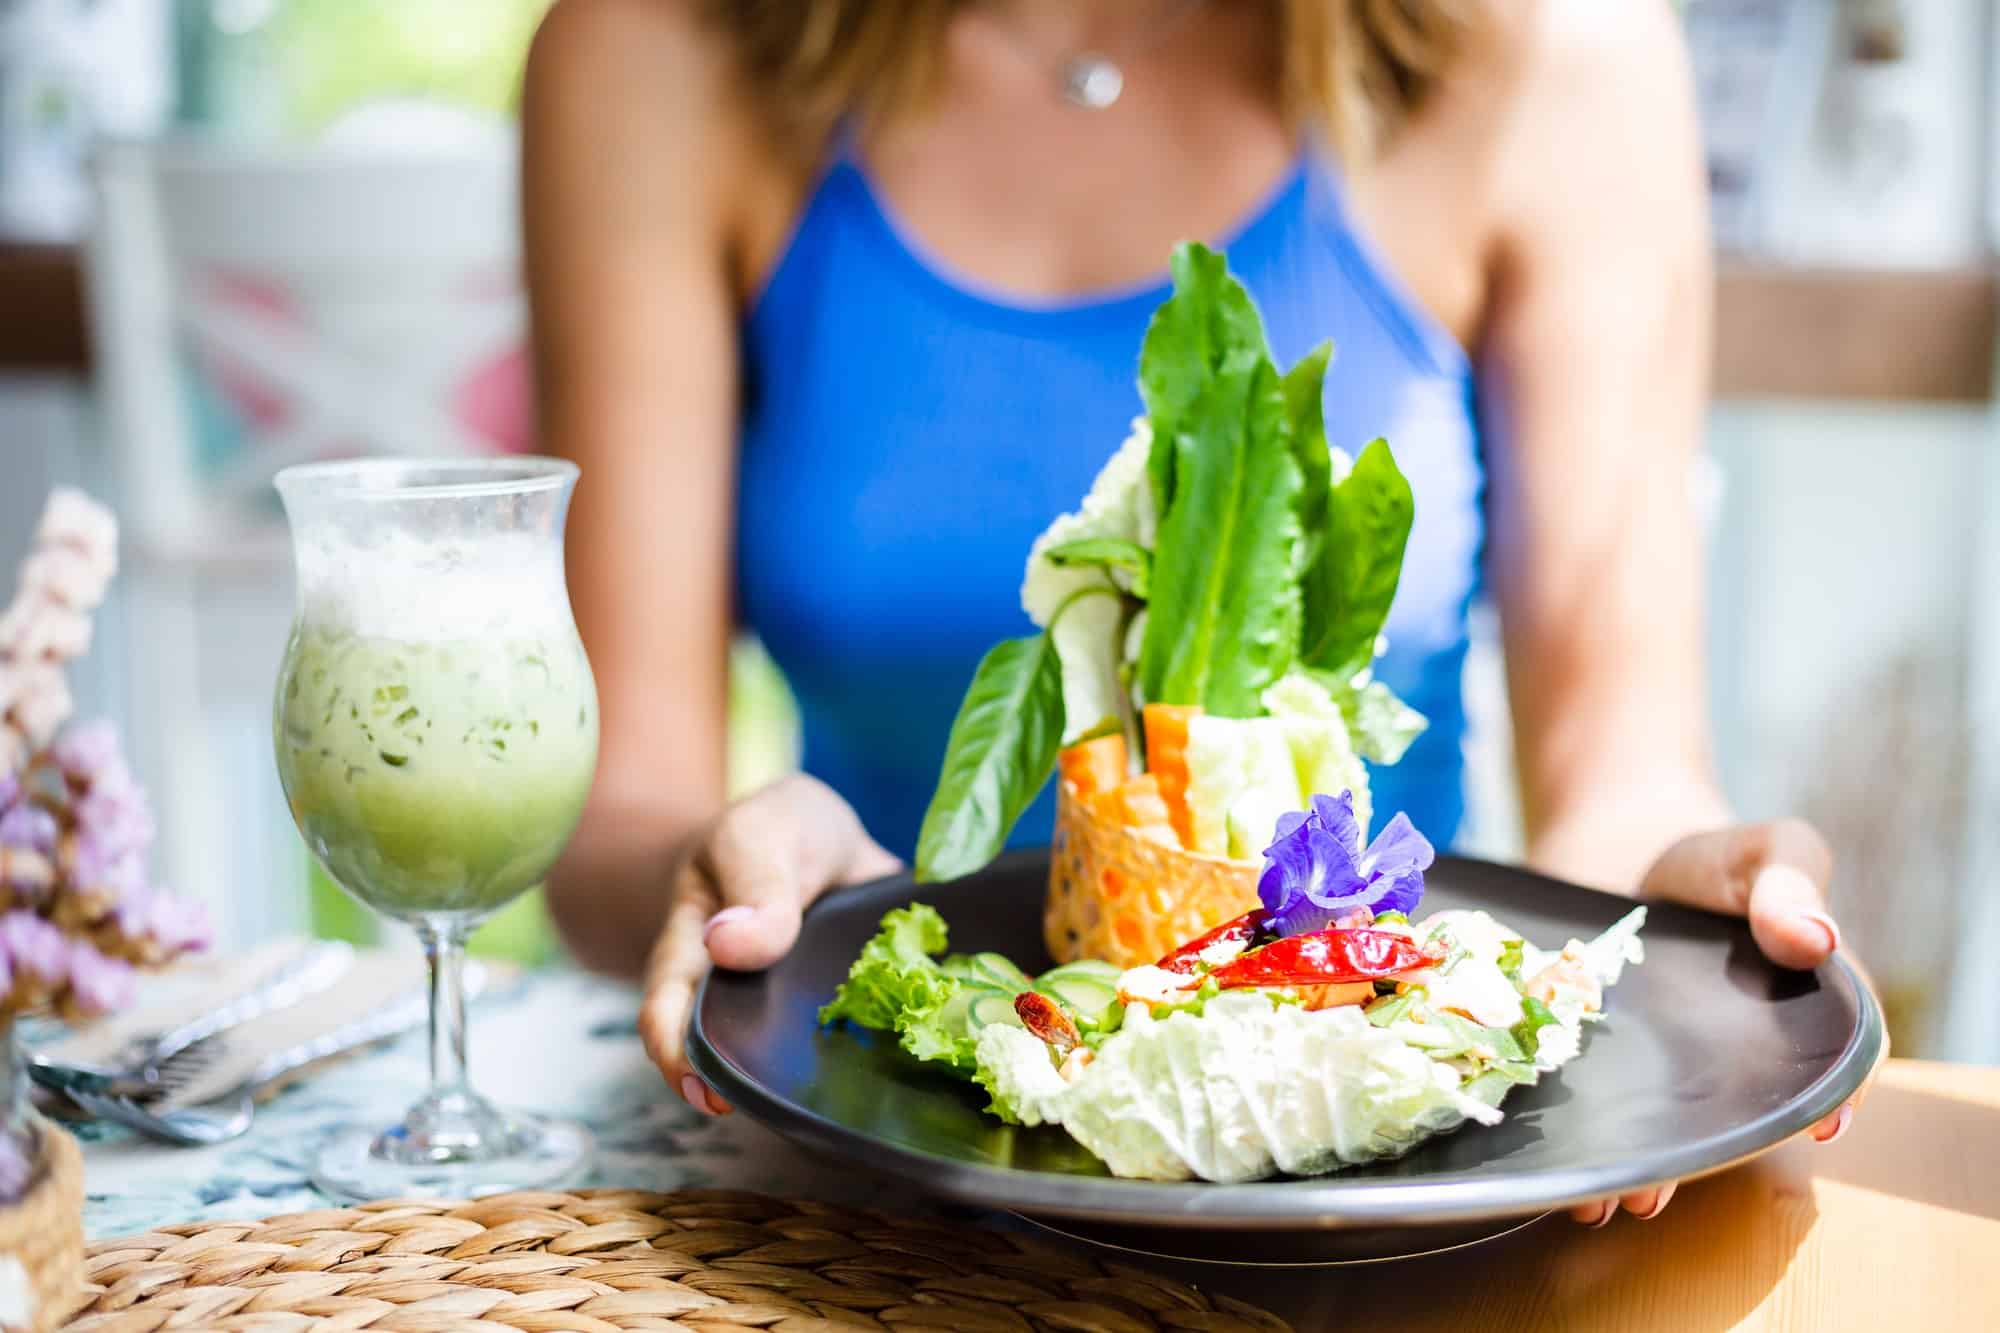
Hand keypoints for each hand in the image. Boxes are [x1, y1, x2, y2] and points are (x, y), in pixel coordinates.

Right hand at [639, 773, 900, 1113]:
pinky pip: (841, 1038)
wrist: (823, 830)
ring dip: (795, 1077)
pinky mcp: (834, 1006)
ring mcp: (785, 1002)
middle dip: (728, 1083)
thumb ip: (754, 888)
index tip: (704, 1090)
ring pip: (781, 1052)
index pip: (668, 1006)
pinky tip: (884, 1064)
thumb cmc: (772, 831)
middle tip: (751, 1110)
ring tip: (819, 1103)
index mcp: (695, 944)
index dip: (674, 1053)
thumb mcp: (759, 837)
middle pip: (720, 1045)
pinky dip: (858, 1051)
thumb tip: (726, 948)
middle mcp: (734, 986)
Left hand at [1565, 818, 1884, 1225]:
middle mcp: (1745, 1058)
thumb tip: (1818, 937)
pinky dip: (1592, 1143)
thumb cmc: (1712, 857)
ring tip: (1619, 1197)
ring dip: (1649, 1170)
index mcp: (1807, 1013)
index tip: (1823, 1124)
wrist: (1616, 849)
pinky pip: (1609, 1112)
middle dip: (1717, 1155)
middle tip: (1696, 1177)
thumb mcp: (1765, 852)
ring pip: (1673, 1132)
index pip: (1837, 1066)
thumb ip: (1792, 883)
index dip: (1835, 1097)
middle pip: (1742, 1118)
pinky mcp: (1613, 1065)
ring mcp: (1677, 1068)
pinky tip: (1569, 1172)